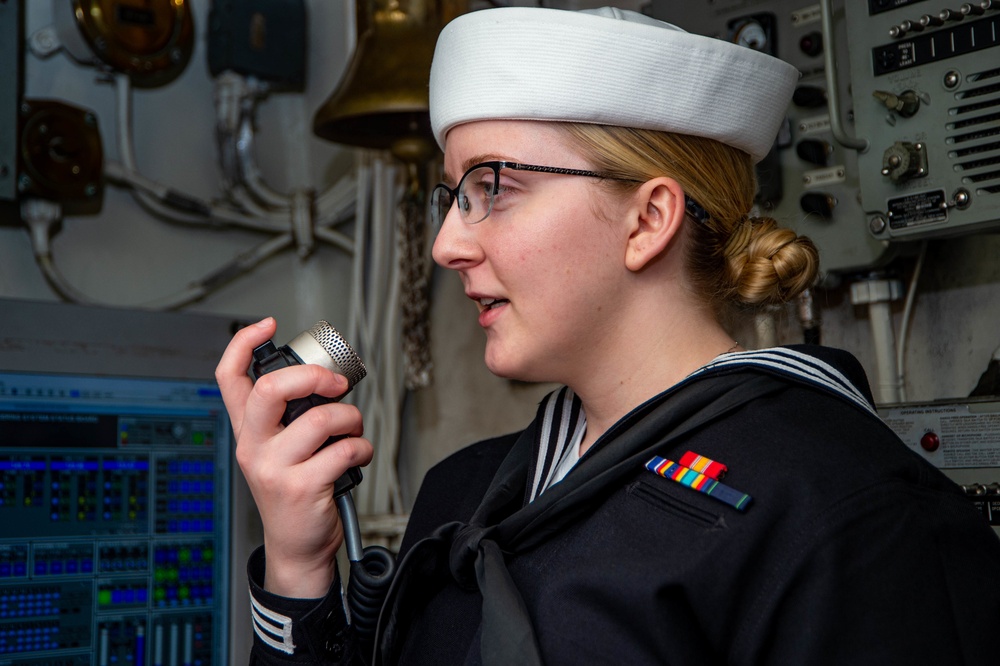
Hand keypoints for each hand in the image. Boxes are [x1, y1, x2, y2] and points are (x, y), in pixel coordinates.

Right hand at [215, 317, 372, 597]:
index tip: (268, 325)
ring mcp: (274, 467)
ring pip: (322, 419)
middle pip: (271, 389)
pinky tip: (356, 457)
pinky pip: (345, 449)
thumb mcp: (278, 452)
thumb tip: (324, 379)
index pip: (229, 378)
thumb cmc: (295, 493)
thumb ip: (289, 416)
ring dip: (352, 420)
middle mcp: (254, 446)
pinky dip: (362, 448)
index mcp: (247, 431)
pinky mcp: (302, 486)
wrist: (296, 548)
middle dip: (313, 376)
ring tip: (353, 432)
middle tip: (335, 385)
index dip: (243, 344)